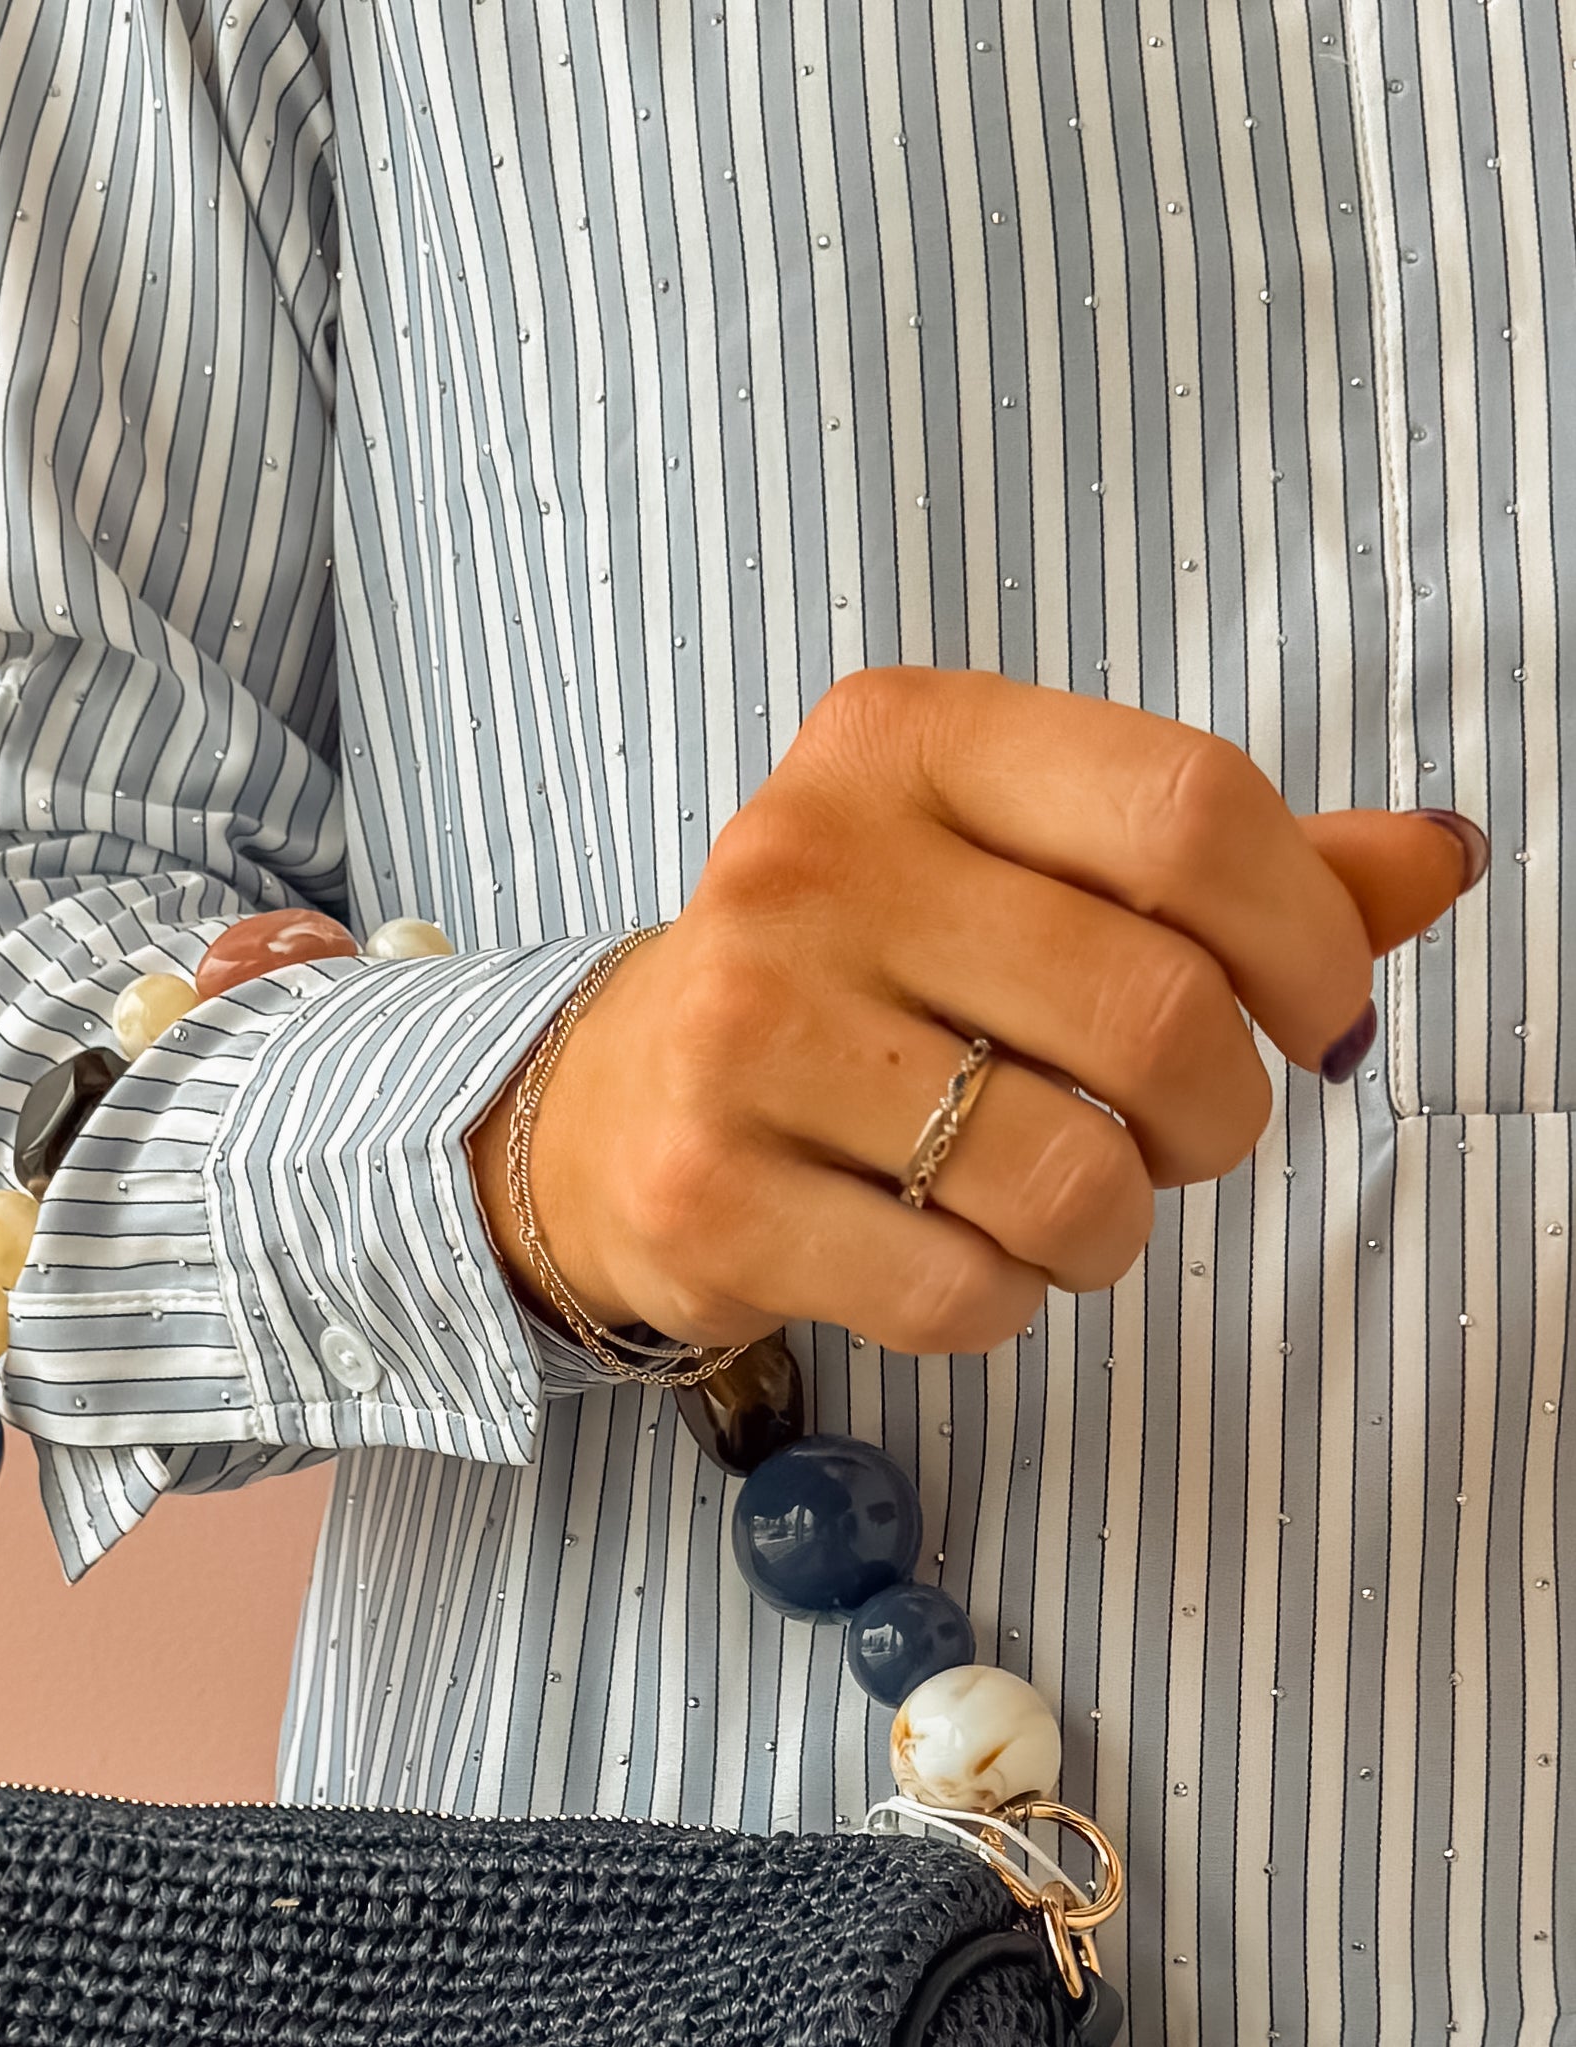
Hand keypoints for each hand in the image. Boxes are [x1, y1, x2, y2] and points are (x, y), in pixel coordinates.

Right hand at [469, 667, 1484, 1356]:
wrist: (607, 1105)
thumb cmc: (854, 981)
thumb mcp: (1017, 868)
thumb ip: (1220, 865)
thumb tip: (1438, 859)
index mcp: (902, 743)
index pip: (1186, 808)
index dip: (1310, 933)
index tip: (1326, 1014)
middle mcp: (806, 866)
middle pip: (1149, 1009)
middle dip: (1222, 1112)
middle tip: (1194, 1138)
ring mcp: (743, 1036)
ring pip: (1068, 1178)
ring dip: (1115, 1226)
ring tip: (1064, 1203)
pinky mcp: (710, 1196)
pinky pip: (961, 1293)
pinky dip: (1007, 1303)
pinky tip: (959, 1255)